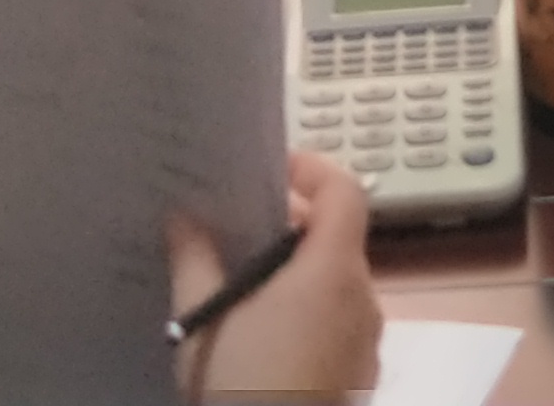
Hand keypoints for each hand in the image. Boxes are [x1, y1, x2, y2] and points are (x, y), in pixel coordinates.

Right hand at [170, 151, 380, 403]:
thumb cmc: (238, 384)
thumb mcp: (202, 320)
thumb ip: (196, 258)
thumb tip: (185, 217)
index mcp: (333, 272)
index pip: (345, 191)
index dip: (312, 169)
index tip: (270, 171)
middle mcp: (364, 300)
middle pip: (338, 239)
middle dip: (291, 229)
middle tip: (238, 230)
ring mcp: (368, 343)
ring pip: (338, 285)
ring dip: (298, 274)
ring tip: (241, 285)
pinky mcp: (359, 377)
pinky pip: (339, 325)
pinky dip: (309, 314)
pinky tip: (262, 334)